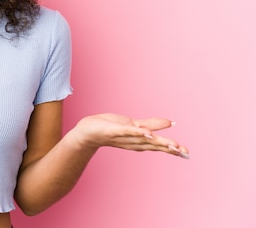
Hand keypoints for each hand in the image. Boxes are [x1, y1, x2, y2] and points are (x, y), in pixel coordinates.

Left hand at [73, 113, 189, 158]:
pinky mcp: (114, 130)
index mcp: (140, 139)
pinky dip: (137, 132)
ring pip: (143, 139)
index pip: (159, 145)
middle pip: (154, 145)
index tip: (187, 154)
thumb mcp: (134, 124)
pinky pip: (127, 131)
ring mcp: (124, 136)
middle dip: (169, 148)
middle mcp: (134, 140)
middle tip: (184, 152)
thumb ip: (151, 124)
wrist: (88, 131)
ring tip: (172, 144)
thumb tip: (170, 123)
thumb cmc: (111, 128)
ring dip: (157, 142)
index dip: (172, 148)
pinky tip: (147, 133)